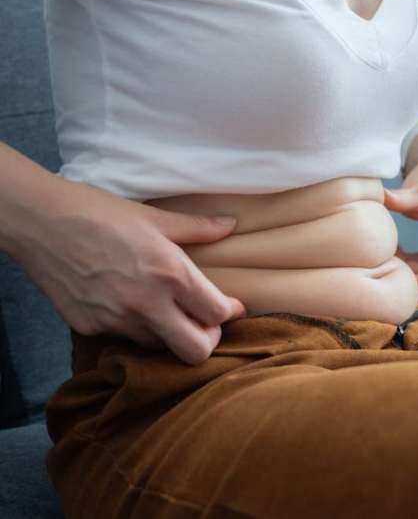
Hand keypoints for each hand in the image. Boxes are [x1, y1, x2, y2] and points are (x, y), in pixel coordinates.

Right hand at [10, 181, 244, 364]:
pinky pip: (124, 338)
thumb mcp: (155, 217)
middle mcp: (148, 304)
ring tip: (165, 311)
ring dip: (170, 334)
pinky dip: (134, 328)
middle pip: (196, 351)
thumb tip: (230, 225)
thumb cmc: (100, 214)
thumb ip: (198, 228)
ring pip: (160, 347)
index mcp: (172, 275)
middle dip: (207, 340)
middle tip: (203, 322)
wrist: (41, 222)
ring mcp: (117, 320)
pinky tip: (128, 305)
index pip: (218, 315)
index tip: (229, 306)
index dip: (230, 312)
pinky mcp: (90, 328)